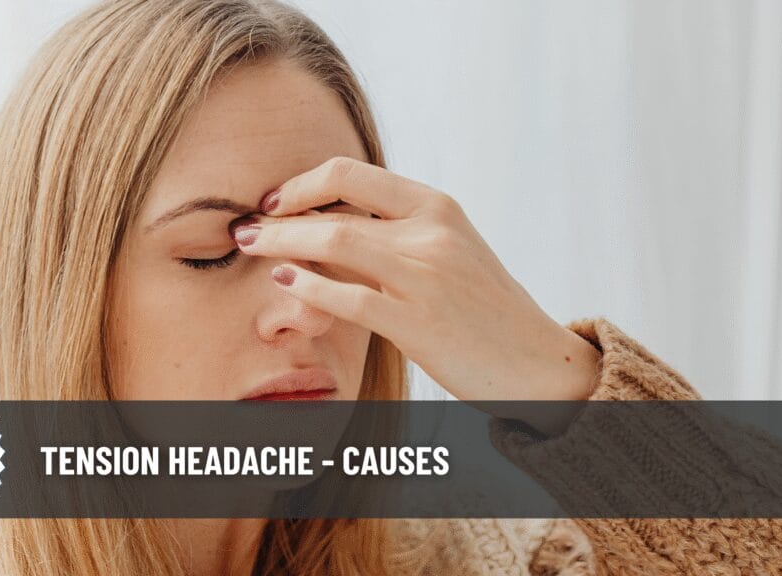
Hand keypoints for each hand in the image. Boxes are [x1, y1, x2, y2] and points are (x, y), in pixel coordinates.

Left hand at [230, 157, 602, 434]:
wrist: (537, 363)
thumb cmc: (485, 311)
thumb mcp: (451, 252)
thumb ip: (398, 233)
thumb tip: (329, 224)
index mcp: (437, 207)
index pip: (352, 173)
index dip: (303, 183)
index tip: (274, 201)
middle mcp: (431, 232)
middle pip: (335, 206)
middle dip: (278, 215)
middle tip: (243, 226)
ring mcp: (426, 276)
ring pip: (335, 241)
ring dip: (280, 242)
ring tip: (249, 247)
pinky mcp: (419, 323)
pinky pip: (349, 296)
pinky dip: (309, 285)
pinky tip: (284, 282)